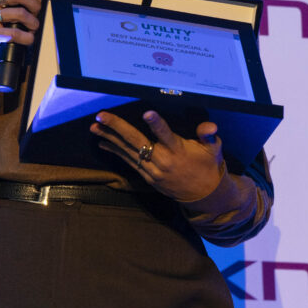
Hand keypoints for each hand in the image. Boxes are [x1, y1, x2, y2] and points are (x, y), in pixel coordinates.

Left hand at [90, 110, 224, 201]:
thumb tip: (210, 126)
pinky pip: (128, 161)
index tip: (146, 113)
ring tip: (94, 127)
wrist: (204, 195)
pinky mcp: (147, 176)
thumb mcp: (213, 149)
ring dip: (109, 138)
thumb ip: (208, 135)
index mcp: (178, 151)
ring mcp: (153, 170)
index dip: (156, 124)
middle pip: (137, 142)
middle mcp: (163, 161)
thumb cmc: (208, 166)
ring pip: (128, 151)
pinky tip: (103, 142)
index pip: (166, 135)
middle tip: (101, 116)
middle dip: (117, 128)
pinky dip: (115, 151)